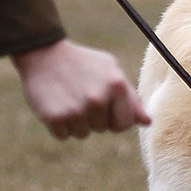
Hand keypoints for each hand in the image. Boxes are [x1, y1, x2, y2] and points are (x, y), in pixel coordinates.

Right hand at [12, 38, 148, 139]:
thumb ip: (130, 97)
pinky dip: (59, 125)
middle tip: (81, 94)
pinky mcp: (55, 118)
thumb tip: (147, 122)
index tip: (104, 105)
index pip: (125, 124)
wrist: (43, 55)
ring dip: (76, 122)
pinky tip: (56, 104)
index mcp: (116, 86)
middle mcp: (98, 99)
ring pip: (82, 134)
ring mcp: (76, 110)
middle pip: (102, 129)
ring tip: (68, 98)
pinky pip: (63, 135)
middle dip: (94, 117)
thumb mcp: (111, 71)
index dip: (114, 117)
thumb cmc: (83, 63)